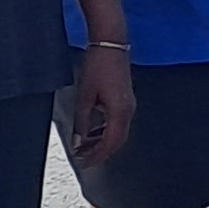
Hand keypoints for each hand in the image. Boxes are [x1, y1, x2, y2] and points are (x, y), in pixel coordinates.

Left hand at [63, 42, 137, 169]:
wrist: (111, 44)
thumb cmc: (97, 66)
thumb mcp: (85, 96)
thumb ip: (83, 121)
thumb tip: (79, 141)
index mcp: (119, 111)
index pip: (110, 143)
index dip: (97, 156)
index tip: (84, 163)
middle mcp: (128, 110)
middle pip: (117, 141)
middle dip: (100, 152)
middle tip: (84, 159)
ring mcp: (129, 105)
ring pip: (119, 133)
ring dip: (103, 142)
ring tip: (85, 147)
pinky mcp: (126, 99)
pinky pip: (119, 123)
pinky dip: (106, 131)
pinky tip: (94, 132)